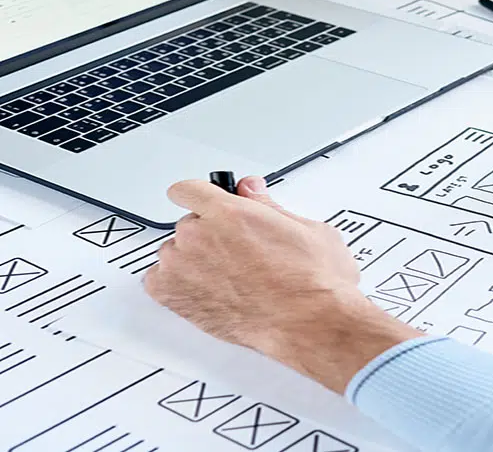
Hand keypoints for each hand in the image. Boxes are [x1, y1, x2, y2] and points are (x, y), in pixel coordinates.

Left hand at [144, 176, 421, 392]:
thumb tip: (253, 192)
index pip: (188, 190)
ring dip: (193, 260)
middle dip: (209, 233)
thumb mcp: (306, 227)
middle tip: (237, 251)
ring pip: (174, 252)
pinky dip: (175, 284)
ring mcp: (183, 267)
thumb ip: (269, 205)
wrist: (310, 323)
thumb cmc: (313, 281)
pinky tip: (204, 289)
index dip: (199, 196)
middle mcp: (200, 235)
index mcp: (228, 211)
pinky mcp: (175, 297)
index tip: (204, 203)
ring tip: (228, 276)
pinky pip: (158, 281)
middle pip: (187, 223)